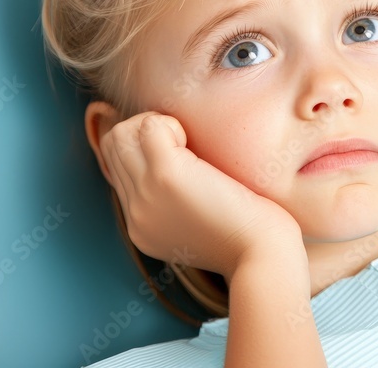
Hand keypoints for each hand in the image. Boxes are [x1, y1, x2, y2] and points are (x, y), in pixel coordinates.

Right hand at [97, 111, 302, 278]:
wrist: (263, 253)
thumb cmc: (250, 235)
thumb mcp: (201, 225)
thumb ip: (180, 203)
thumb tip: (184, 165)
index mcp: (141, 226)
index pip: (118, 169)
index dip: (144, 147)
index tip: (180, 148)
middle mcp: (136, 213)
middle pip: (114, 147)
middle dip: (145, 130)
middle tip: (184, 140)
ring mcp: (146, 193)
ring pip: (122, 136)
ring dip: (155, 125)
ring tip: (187, 141)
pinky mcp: (166, 175)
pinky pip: (149, 127)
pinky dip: (170, 123)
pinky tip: (194, 140)